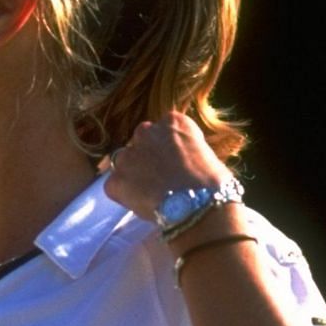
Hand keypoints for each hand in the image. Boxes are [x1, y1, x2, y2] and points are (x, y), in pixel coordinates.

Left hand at [100, 110, 230, 220]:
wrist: (198, 204)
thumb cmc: (211, 182)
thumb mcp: (202, 153)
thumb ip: (182, 149)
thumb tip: (176, 160)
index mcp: (172, 122)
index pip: (161, 130)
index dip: (166, 149)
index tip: (172, 163)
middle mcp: (146, 132)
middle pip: (140, 142)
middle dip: (145, 157)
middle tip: (158, 177)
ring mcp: (127, 155)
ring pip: (124, 163)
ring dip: (132, 174)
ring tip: (149, 193)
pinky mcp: (115, 179)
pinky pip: (114, 186)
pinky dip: (124, 195)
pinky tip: (141, 204)